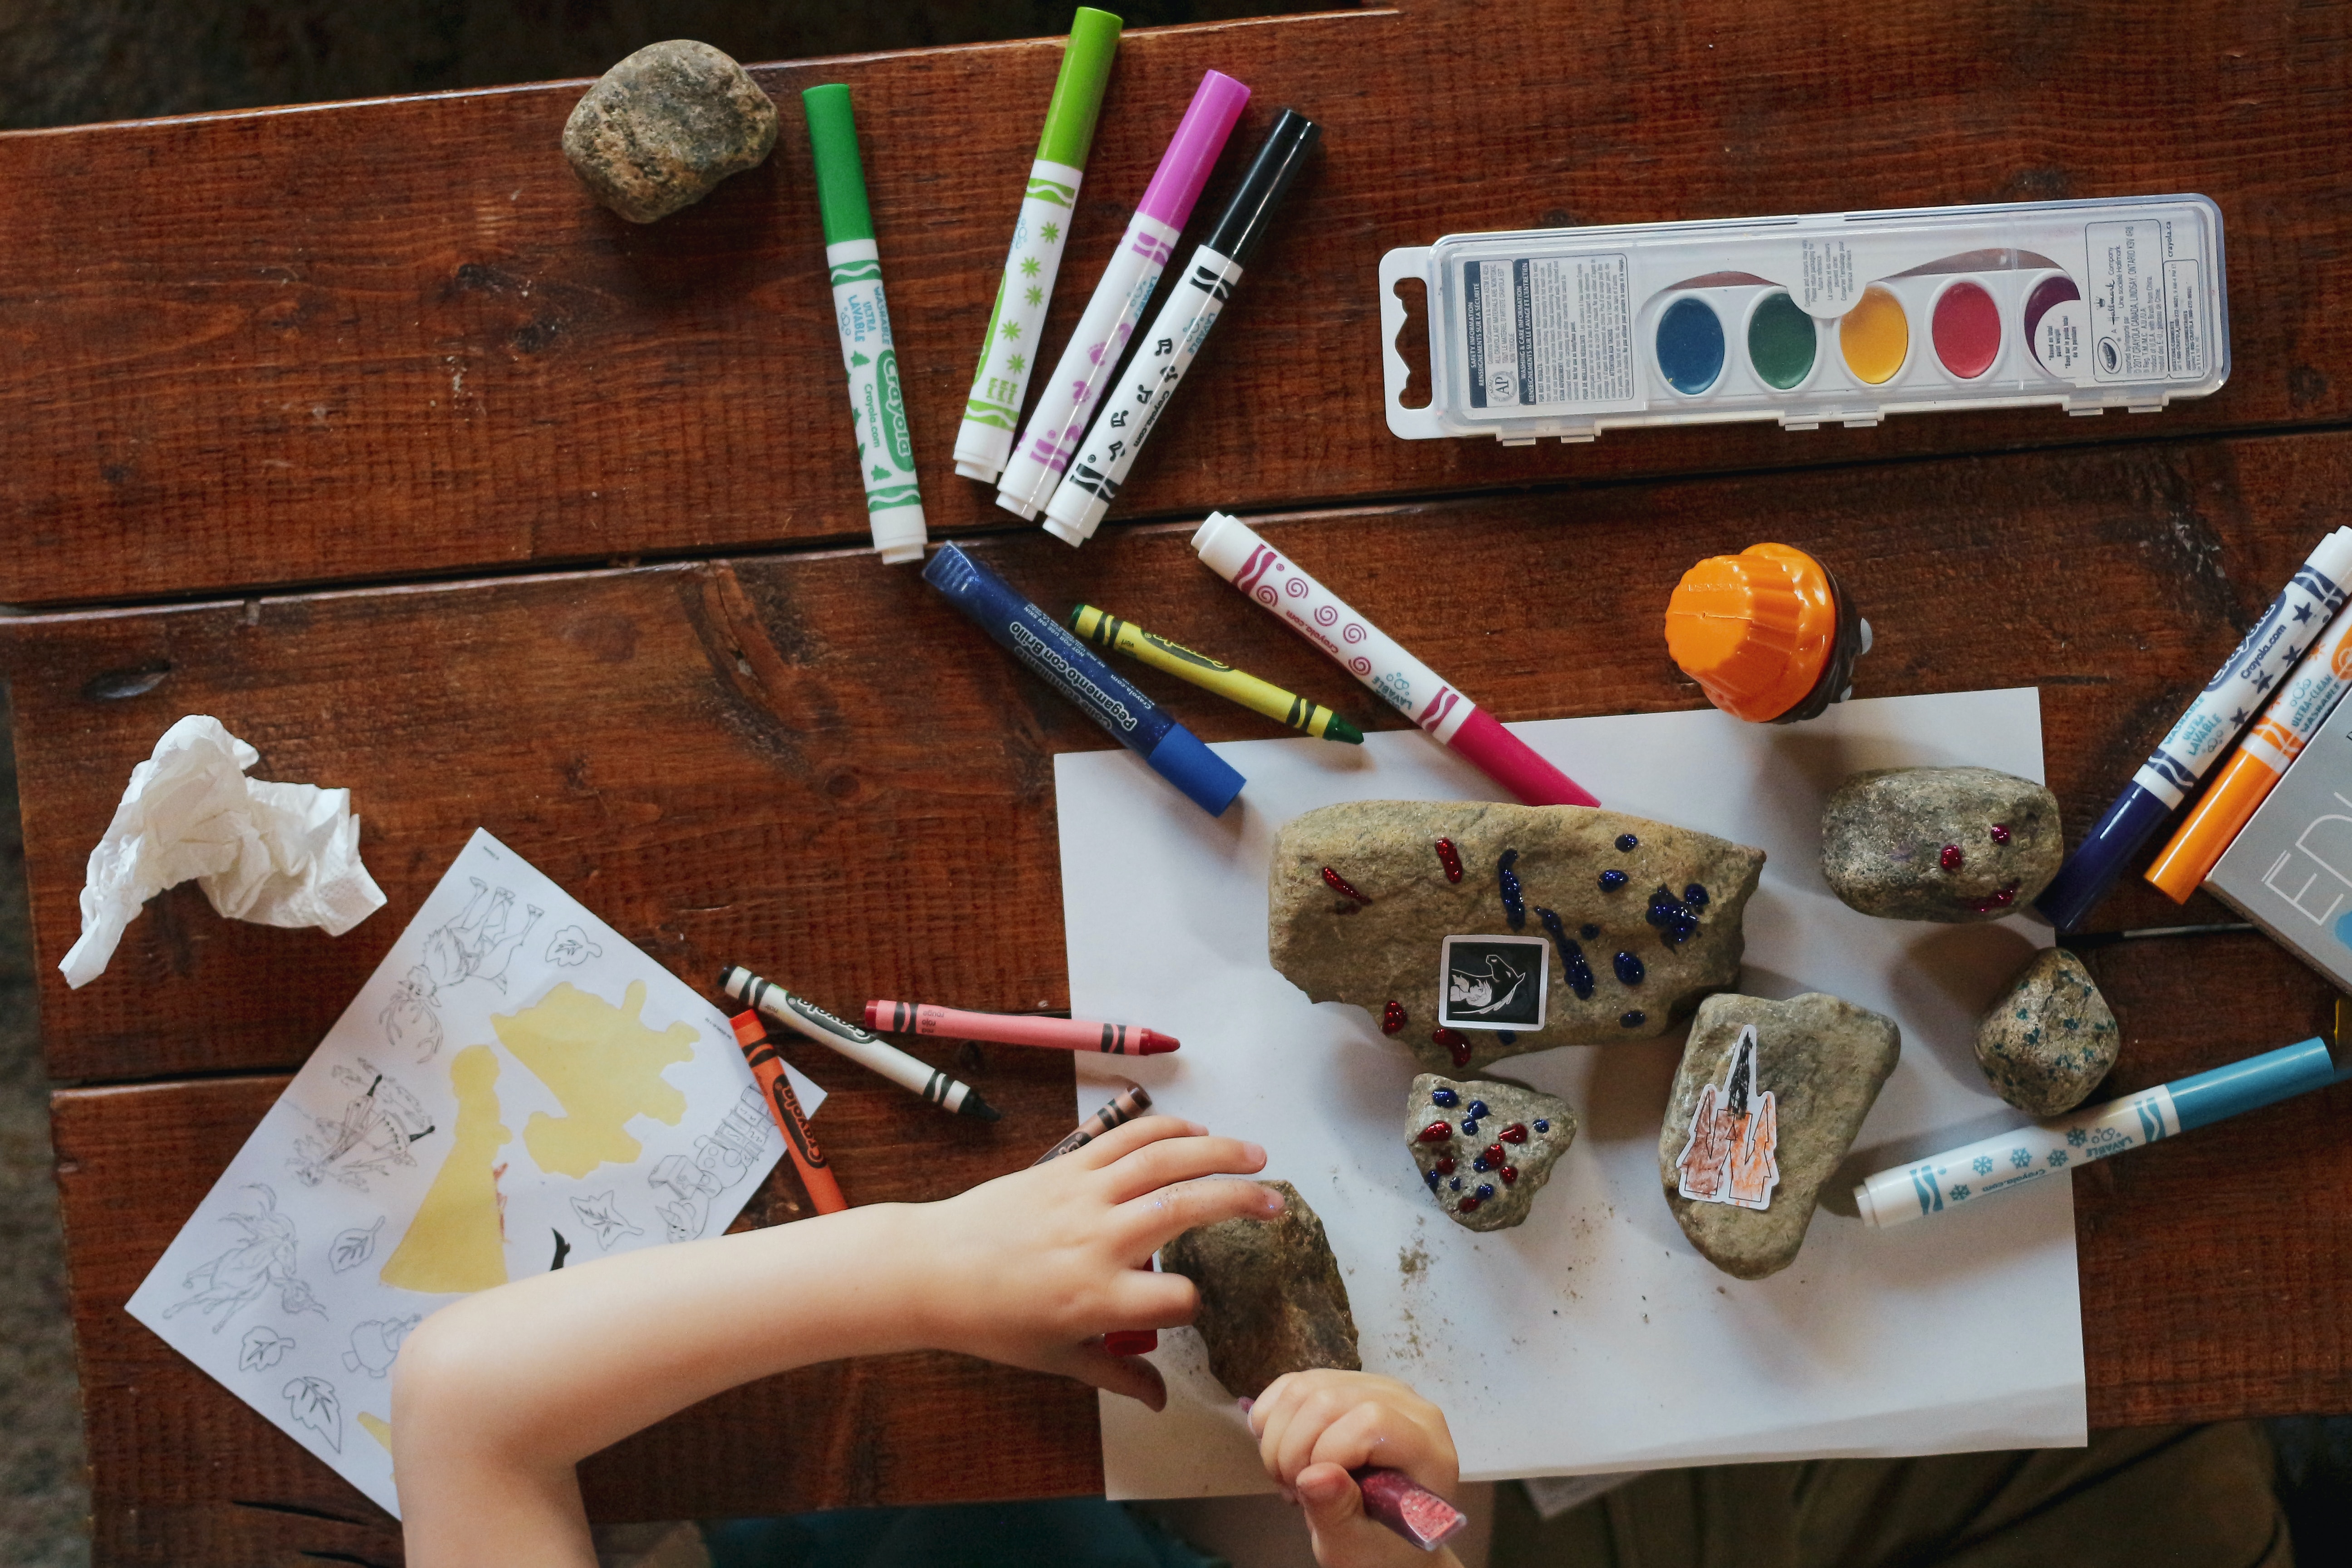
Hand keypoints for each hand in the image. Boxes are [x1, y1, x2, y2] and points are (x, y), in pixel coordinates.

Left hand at [909, 1115, 1277, 1410]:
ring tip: (1257, 1154)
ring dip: (1217, 1151)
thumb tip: (1163, 1401)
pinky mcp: (1067, 1167)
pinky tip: (1197, 1131)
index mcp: (1099, 1298)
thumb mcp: (1059, 1359)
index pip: (1177, 1299)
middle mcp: (1098, 1241)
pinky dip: (1166, 1128)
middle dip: (1240, 1202)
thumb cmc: (995, 1321)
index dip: (1193, 1304)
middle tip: (1277, 1203)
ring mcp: (1083, 1196)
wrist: (933, 1269)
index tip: (1188, 1305)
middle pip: (1186, 1208)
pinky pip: (1125, 1138)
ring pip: (1163, 1160)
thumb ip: (1118, 1376)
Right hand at [1249, 1370, 1461, 1567]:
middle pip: (1329, 1398)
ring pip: (1304, 1387)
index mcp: (1426, 1446)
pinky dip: (1272, 1418)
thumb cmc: (1380, 1546)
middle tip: (1293, 1490)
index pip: (1371, 1421)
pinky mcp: (1345, 1382)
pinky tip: (1282, 1452)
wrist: (1383, 1535)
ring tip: (1289, 1476)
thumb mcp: (1357, 1546)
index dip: (1327, 1452)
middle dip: (1292, 1448)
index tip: (1310, 1492)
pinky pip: (1293, 1383)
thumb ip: (1338, 1513)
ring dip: (1278, 1436)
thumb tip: (1314, 1475)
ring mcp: (1375, 1386)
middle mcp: (1407, 1403)